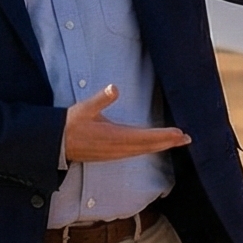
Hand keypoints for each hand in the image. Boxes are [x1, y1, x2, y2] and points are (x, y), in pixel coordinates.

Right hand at [64, 85, 189, 161]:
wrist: (55, 144)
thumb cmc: (69, 125)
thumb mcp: (83, 109)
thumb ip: (100, 99)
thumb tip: (113, 88)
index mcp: (113, 137)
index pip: (145, 137)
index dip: (163, 135)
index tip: (179, 133)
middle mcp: (117, 148)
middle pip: (148, 146)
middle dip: (168, 142)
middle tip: (187, 138)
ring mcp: (114, 153)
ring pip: (143, 150)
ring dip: (160, 146)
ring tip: (176, 141)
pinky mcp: (111, 154)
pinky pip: (135, 152)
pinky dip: (149, 148)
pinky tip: (154, 146)